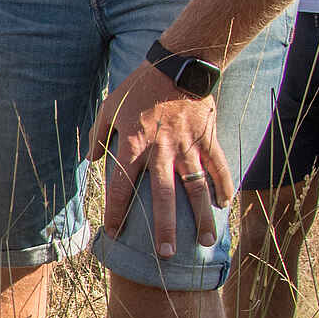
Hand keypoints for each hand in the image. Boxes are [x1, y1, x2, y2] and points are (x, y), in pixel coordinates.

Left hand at [90, 63, 229, 257]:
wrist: (179, 63)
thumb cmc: (140, 86)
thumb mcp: (110, 106)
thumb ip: (99, 135)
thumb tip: (92, 159)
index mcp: (134, 145)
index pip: (122, 187)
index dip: (116, 212)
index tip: (114, 233)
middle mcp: (161, 151)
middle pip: (163, 197)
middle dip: (164, 228)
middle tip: (165, 254)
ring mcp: (188, 146)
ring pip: (196, 187)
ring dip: (202, 216)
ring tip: (205, 242)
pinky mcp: (208, 138)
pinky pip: (219, 166)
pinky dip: (225, 186)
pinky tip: (226, 205)